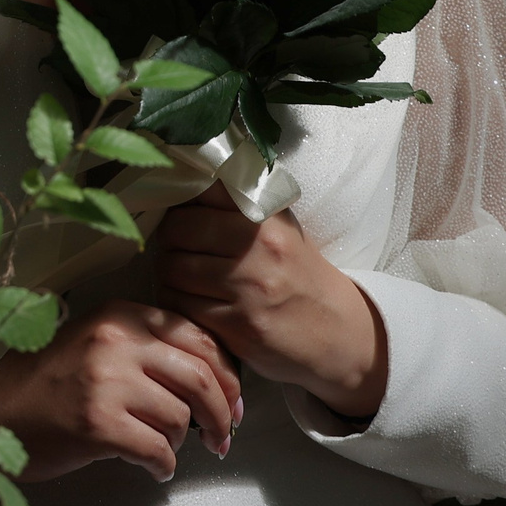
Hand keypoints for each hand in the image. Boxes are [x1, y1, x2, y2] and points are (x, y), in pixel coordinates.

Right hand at [0, 299, 241, 483]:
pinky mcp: (98, 424)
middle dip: (222, 414)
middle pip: (199, 377)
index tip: (235, 402)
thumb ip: (146, 346)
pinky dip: (162, 465)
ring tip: (160, 447)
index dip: (227, 375)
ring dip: (180, 441)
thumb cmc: (47, 383)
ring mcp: (106, 382)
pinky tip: (152, 467)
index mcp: (120, 314)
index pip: (198, 337)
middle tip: (223, 438)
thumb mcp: (96, 343)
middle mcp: (116, 340)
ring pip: (179, 418)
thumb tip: (213, 379)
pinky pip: (158, 450)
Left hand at [154, 184, 387, 418]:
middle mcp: (259, 247)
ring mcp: (249, 288)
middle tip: (174, 247)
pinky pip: (182, 307)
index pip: (203, 188)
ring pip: (173, 269)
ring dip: (166, 273)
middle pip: (178, 229)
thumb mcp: (278, 228)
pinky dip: (176, 304)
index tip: (176, 206)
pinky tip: (189, 302)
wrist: (339, 331)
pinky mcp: (240, 326)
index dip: (180, 197)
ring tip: (178, 275)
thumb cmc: (299, 274)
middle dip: (167, 239)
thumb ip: (237, 203)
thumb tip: (186, 174)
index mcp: (266, 216)